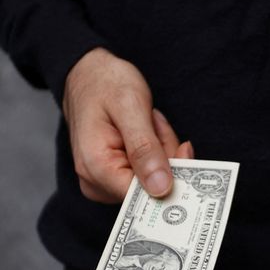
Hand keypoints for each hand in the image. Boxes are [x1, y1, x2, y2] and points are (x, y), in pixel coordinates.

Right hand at [62, 47, 193, 202]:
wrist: (88, 74)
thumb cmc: (105, 84)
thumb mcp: (130, 108)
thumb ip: (145, 149)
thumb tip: (161, 189)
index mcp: (97, 168)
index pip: (146, 195)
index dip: (173, 175)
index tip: (181, 148)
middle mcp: (96, 183)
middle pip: (154, 187)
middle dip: (165, 154)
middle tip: (153, 123)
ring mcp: (104, 182)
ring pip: (157, 179)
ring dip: (161, 148)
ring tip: (146, 121)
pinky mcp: (114, 177)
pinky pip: (150, 172)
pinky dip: (157, 149)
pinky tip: (146, 128)